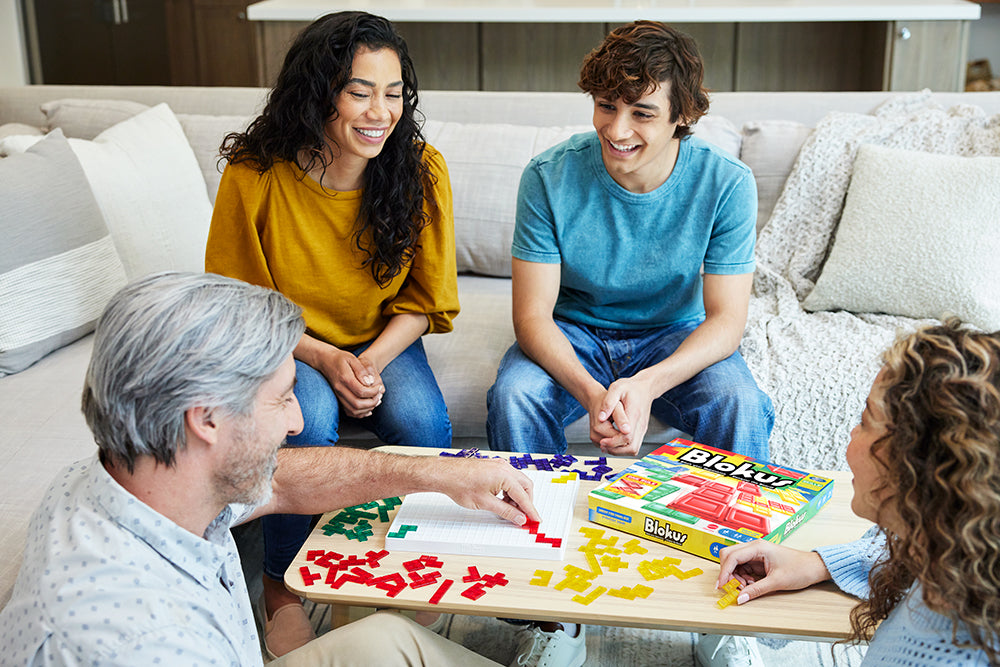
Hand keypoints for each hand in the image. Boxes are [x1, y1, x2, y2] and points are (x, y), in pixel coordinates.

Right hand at [319, 349, 383, 417]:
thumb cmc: (340, 358)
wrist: (325, 361)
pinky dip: (360, 413)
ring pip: (354, 410)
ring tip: (375, 400)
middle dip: (372, 402)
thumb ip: (361, 370)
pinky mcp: (339, 399)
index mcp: (344, 379)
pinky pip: (349, 412)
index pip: (361, 391)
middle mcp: (340, 389)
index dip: (374, 391)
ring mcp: (338, 395)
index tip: (379, 386)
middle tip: (379, 395)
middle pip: (357, 404)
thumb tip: (370, 382)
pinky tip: (368, 407)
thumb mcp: (352, 359)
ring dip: (367, 408)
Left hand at [433, 458, 540, 526]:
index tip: (536, 520)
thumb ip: (506, 511)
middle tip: (523, 516)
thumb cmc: (460, 484)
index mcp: (505, 475)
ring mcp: (499, 465)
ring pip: (517, 481)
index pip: (524, 496)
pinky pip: (508, 477)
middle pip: (525, 486)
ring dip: (517, 496)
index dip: (531, 510)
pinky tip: (501, 499)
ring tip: (508, 509)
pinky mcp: (493, 466)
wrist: (445, 474)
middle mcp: (504, 467)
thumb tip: (519, 518)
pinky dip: (509, 489)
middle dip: (526, 502)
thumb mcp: (485, 503)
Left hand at [590, 376, 654, 455]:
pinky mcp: (641, 431)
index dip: (613, 442)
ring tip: (605, 445)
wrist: (645, 388)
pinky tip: (612, 442)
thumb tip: (601, 417)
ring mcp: (642, 429)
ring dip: (619, 451)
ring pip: (633, 449)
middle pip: (631, 447)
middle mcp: (641, 424)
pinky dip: (623, 448)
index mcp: (634, 414)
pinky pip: (633, 445)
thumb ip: (608, 402)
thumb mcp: (616, 388)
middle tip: (602, 445)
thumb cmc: (630, 387)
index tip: (602, 441)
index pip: (627, 436)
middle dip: (615, 449)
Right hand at [716, 540, 831, 604]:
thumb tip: (740, 598)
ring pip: (734, 562)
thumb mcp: (776, 582)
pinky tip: (750, 584)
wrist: (814, 567)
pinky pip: (742, 567)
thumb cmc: (800, 568)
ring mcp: (755, 553)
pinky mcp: (757, 560)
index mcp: (758, 547)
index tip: (721, 586)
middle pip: (728, 555)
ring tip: (745, 587)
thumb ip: (756, 590)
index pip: (732, 556)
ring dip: (735, 576)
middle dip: (727, 572)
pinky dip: (742, 577)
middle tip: (732, 587)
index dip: (724, 572)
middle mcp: (754, 547)